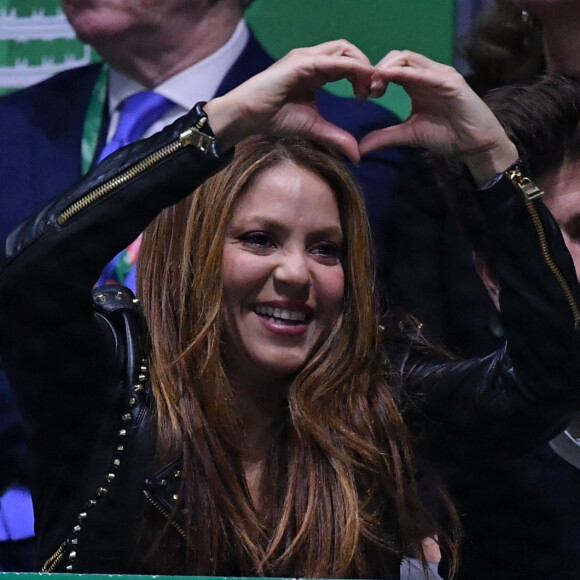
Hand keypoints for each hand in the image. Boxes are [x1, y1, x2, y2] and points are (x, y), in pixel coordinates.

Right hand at [204, 40, 375, 162]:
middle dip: (368, 68)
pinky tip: (360, 83)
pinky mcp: (301, 63)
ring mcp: (306, 58)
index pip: (347, 63)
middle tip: (374, 93)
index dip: (364, 77)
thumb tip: (358, 155)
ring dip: (362, 66)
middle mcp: (312, 60)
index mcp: (316, 72)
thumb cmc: (274, 119)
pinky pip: (333, 60)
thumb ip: (337, 137)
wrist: (247, 117)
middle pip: (350, 51)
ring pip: (344, 50)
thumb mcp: (314, 128)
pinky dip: (351, 68)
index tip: (371, 98)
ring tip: (367, 90)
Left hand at [359, 50, 518, 185]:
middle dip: (378, 69)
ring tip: (375, 83)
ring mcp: (440, 75)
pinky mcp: (451, 82)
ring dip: (388, 68)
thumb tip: (360, 148)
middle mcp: (428, 74)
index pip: (392, 68)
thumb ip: (385, 137)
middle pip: (397, 57)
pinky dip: (406, 73)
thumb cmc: (446, 136)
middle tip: (366, 89)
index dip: (374, 76)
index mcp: (417, 83)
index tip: (363, 94)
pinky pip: (425, 72)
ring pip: (409, 59)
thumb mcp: (409, 135)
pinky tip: (390, 78)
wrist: (474, 145)